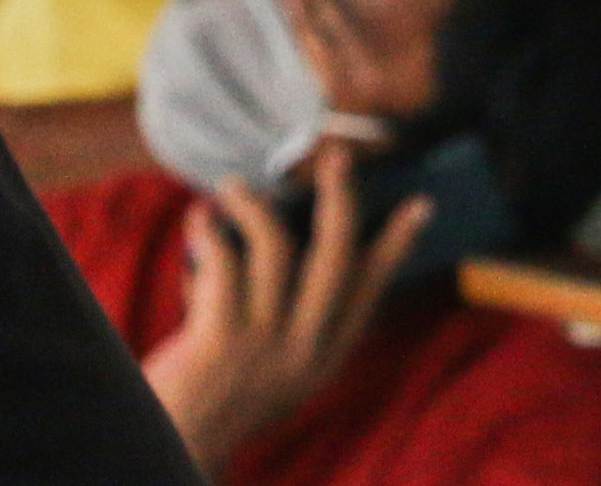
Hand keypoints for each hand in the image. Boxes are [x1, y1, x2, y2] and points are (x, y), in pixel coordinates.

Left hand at [140, 143, 429, 467]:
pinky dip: (208, 228)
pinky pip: (222, 259)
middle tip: (337, 156)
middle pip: (335, 257)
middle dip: (340, 199)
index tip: (421, 206)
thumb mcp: (278, 370)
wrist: (179, 444)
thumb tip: (301, 241)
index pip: (369, 291)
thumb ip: (297, 321)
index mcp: (323, 358)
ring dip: (253, 204)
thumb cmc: (220, 397)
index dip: (395, 246)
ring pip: (275, 246)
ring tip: (234, 187)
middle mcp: (302, 350)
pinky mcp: (220, 340)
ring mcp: (263, 345)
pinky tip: (199, 217)